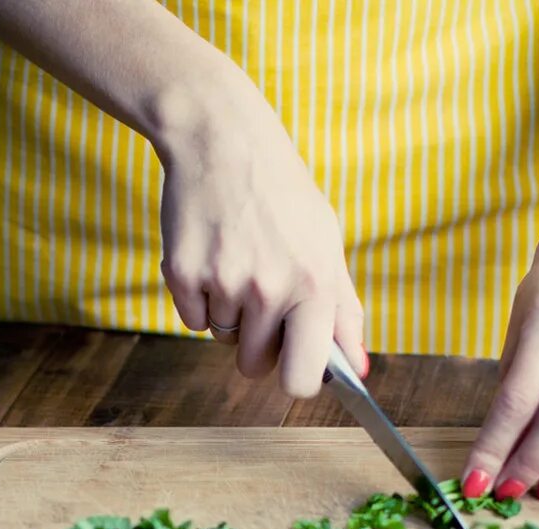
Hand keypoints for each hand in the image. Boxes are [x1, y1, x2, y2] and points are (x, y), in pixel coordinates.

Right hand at [155, 105, 367, 396]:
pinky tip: (212, 255)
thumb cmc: (282, 195)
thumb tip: (356, 370)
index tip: (292, 365)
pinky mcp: (182, 275)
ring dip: (229, 313)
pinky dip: (199, 298)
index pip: (302, 379)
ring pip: (222, 338)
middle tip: (261, 299)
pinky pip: (192, 320)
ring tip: (238, 260)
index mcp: (315, 285)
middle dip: (257, 346)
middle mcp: (269, 289)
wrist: (222, 140)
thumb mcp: (327, 243)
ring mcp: (223, 282)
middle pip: (254, 367)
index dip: (295, 380)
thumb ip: (344, 311)